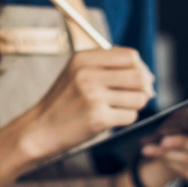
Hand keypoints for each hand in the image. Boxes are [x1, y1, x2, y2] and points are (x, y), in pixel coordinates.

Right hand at [20, 47, 154, 160]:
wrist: (39, 130)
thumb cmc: (63, 102)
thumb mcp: (77, 73)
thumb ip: (108, 67)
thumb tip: (149, 76)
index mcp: (83, 58)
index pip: (130, 56)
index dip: (140, 68)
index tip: (140, 79)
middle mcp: (87, 74)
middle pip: (139, 76)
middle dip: (144, 88)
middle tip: (138, 96)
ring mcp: (93, 97)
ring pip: (138, 98)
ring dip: (135, 105)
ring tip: (119, 108)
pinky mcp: (97, 118)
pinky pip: (130, 116)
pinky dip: (125, 119)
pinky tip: (110, 119)